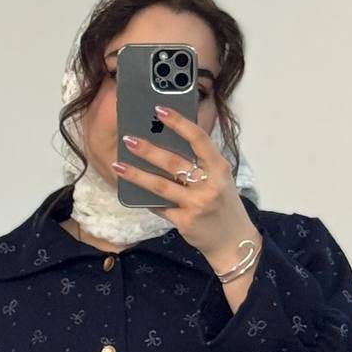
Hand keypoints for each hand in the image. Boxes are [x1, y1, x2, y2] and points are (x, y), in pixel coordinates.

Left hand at [112, 105, 261, 269]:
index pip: (199, 139)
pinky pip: (160, 207)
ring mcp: (197, 205)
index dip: (178, 122)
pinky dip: (146, 199)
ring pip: (161, 186)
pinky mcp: (185, 222)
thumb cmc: (223, 204)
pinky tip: (132, 192)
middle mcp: (210, 185)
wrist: (233, 241)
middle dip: (148, 150)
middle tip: (128, 139)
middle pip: (174, 162)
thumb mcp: (220, 179)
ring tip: (118, 165)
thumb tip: (165, 144)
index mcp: (220, 168)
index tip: (159, 110)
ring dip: (137, 174)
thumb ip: (200, 164)